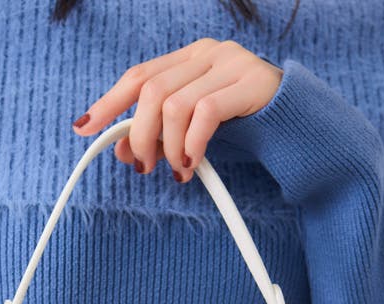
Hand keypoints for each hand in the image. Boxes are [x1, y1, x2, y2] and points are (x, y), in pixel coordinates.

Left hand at [72, 38, 282, 181]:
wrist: (298, 127)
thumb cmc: (245, 128)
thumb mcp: (194, 131)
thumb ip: (161, 135)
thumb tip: (122, 149)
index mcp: (189, 59)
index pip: (138, 76)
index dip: (108, 103)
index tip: (85, 128)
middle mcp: (207, 53)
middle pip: (150, 90)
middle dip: (138, 135)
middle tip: (142, 167)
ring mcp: (229, 63)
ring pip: (173, 103)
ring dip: (166, 146)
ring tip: (175, 170)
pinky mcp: (249, 83)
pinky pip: (204, 114)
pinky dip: (190, 145)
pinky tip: (191, 164)